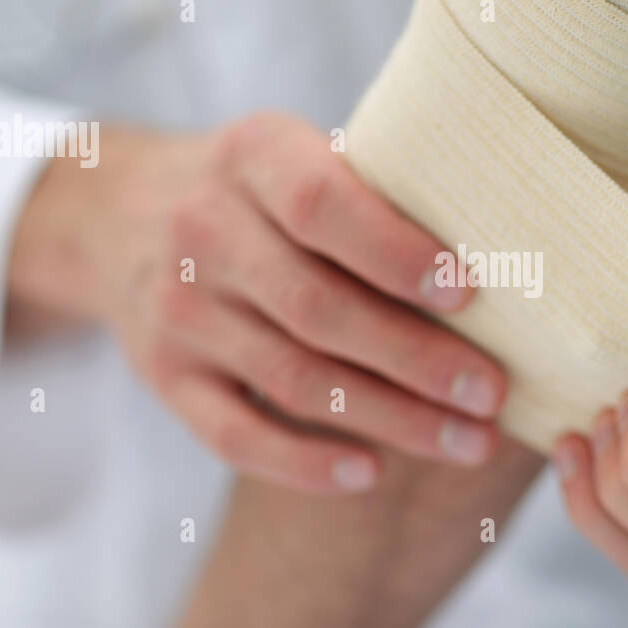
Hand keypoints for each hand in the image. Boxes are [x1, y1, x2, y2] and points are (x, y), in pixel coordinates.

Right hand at [8, 112, 505, 491]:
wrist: (123, 213)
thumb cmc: (260, 188)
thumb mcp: (301, 151)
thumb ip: (375, 188)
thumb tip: (504, 245)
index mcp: (251, 155)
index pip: (320, 205)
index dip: (395, 253)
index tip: (469, 295)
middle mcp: (204, 231)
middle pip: (318, 309)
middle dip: (416, 359)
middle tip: (492, 394)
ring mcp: (179, 311)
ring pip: (292, 380)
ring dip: (389, 419)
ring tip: (467, 441)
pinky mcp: (165, 376)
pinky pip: (234, 435)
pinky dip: (304, 463)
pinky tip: (371, 475)